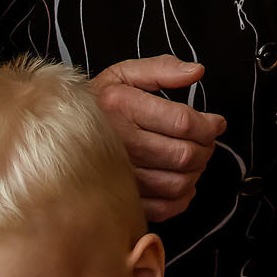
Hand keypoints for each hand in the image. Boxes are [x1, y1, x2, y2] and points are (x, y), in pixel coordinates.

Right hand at [91, 56, 225, 220]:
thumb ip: (162, 69)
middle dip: (206, 148)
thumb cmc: (99, 103)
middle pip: (185, 155)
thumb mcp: (124, 73)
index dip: (210, 125)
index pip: (183, 122)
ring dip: (197, 172)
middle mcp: (122, 142)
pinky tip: (180, 181)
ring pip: (179, 183)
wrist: (60, 133)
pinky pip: (165, 207)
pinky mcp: (121, 198)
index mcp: (123, 106)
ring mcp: (120, 175)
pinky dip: (182, 198)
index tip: (216, 123)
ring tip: (193, 159)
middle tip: (206, 140)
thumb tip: (196, 72)